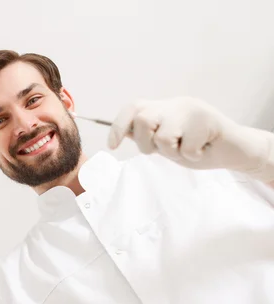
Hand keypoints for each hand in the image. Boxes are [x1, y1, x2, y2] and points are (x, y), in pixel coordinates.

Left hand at [108, 97, 273, 182]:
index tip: (113, 146)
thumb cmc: (196, 147)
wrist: (233, 150)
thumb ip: (146, 135)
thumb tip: (121, 133)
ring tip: (187, 149)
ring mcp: (191, 109)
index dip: (119, 126)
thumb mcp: (166, 142)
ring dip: (172, 152)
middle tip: (163, 151)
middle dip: (147, 143)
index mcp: (162, 108)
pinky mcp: (208, 119)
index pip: (133, 108)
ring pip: (163, 136)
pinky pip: (186, 148)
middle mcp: (174, 104)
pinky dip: (192, 156)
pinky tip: (202, 150)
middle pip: (143, 119)